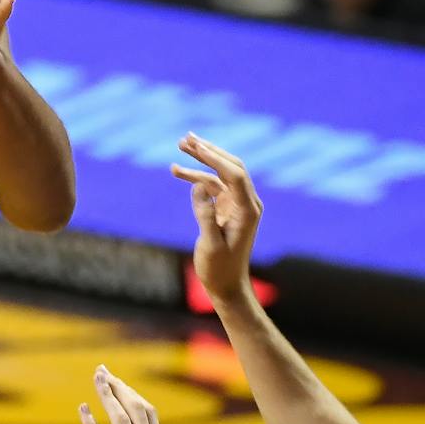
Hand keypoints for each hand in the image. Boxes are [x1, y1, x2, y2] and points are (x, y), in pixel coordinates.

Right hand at [172, 134, 262, 308]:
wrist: (226, 286)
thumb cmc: (219, 269)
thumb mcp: (210, 245)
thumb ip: (204, 215)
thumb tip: (198, 186)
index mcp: (248, 210)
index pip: (235, 175)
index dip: (215, 158)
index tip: (196, 147)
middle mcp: (247, 203)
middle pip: (230, 166)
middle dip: (209, 150)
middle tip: (186, 137)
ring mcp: (237, 204)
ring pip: (220, 173)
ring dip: (201, 159)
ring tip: (180, 145)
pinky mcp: (227, 207)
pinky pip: (212, 185)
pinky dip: (195, 177)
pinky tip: (176, 171)